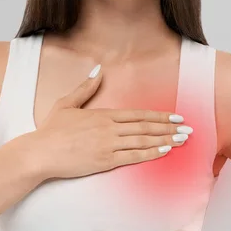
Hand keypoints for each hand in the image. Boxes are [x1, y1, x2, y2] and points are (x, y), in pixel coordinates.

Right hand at [27, 64, 191, 179]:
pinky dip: (150, 153)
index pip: (138, 114)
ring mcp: (109, 145)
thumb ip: (85, 88)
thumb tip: (98, 70)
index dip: (160, 116)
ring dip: (165, 139)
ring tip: (182, 140)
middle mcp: (109, 128)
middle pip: (146, 126)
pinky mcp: (105, 160)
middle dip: (169, 127)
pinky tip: (164, 151)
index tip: (176, 116)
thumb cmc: (51, 130)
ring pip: (143, 140)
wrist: (41, 152)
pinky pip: (133, 156)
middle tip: (189, 129)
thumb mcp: (66, 104)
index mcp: (103, 114)